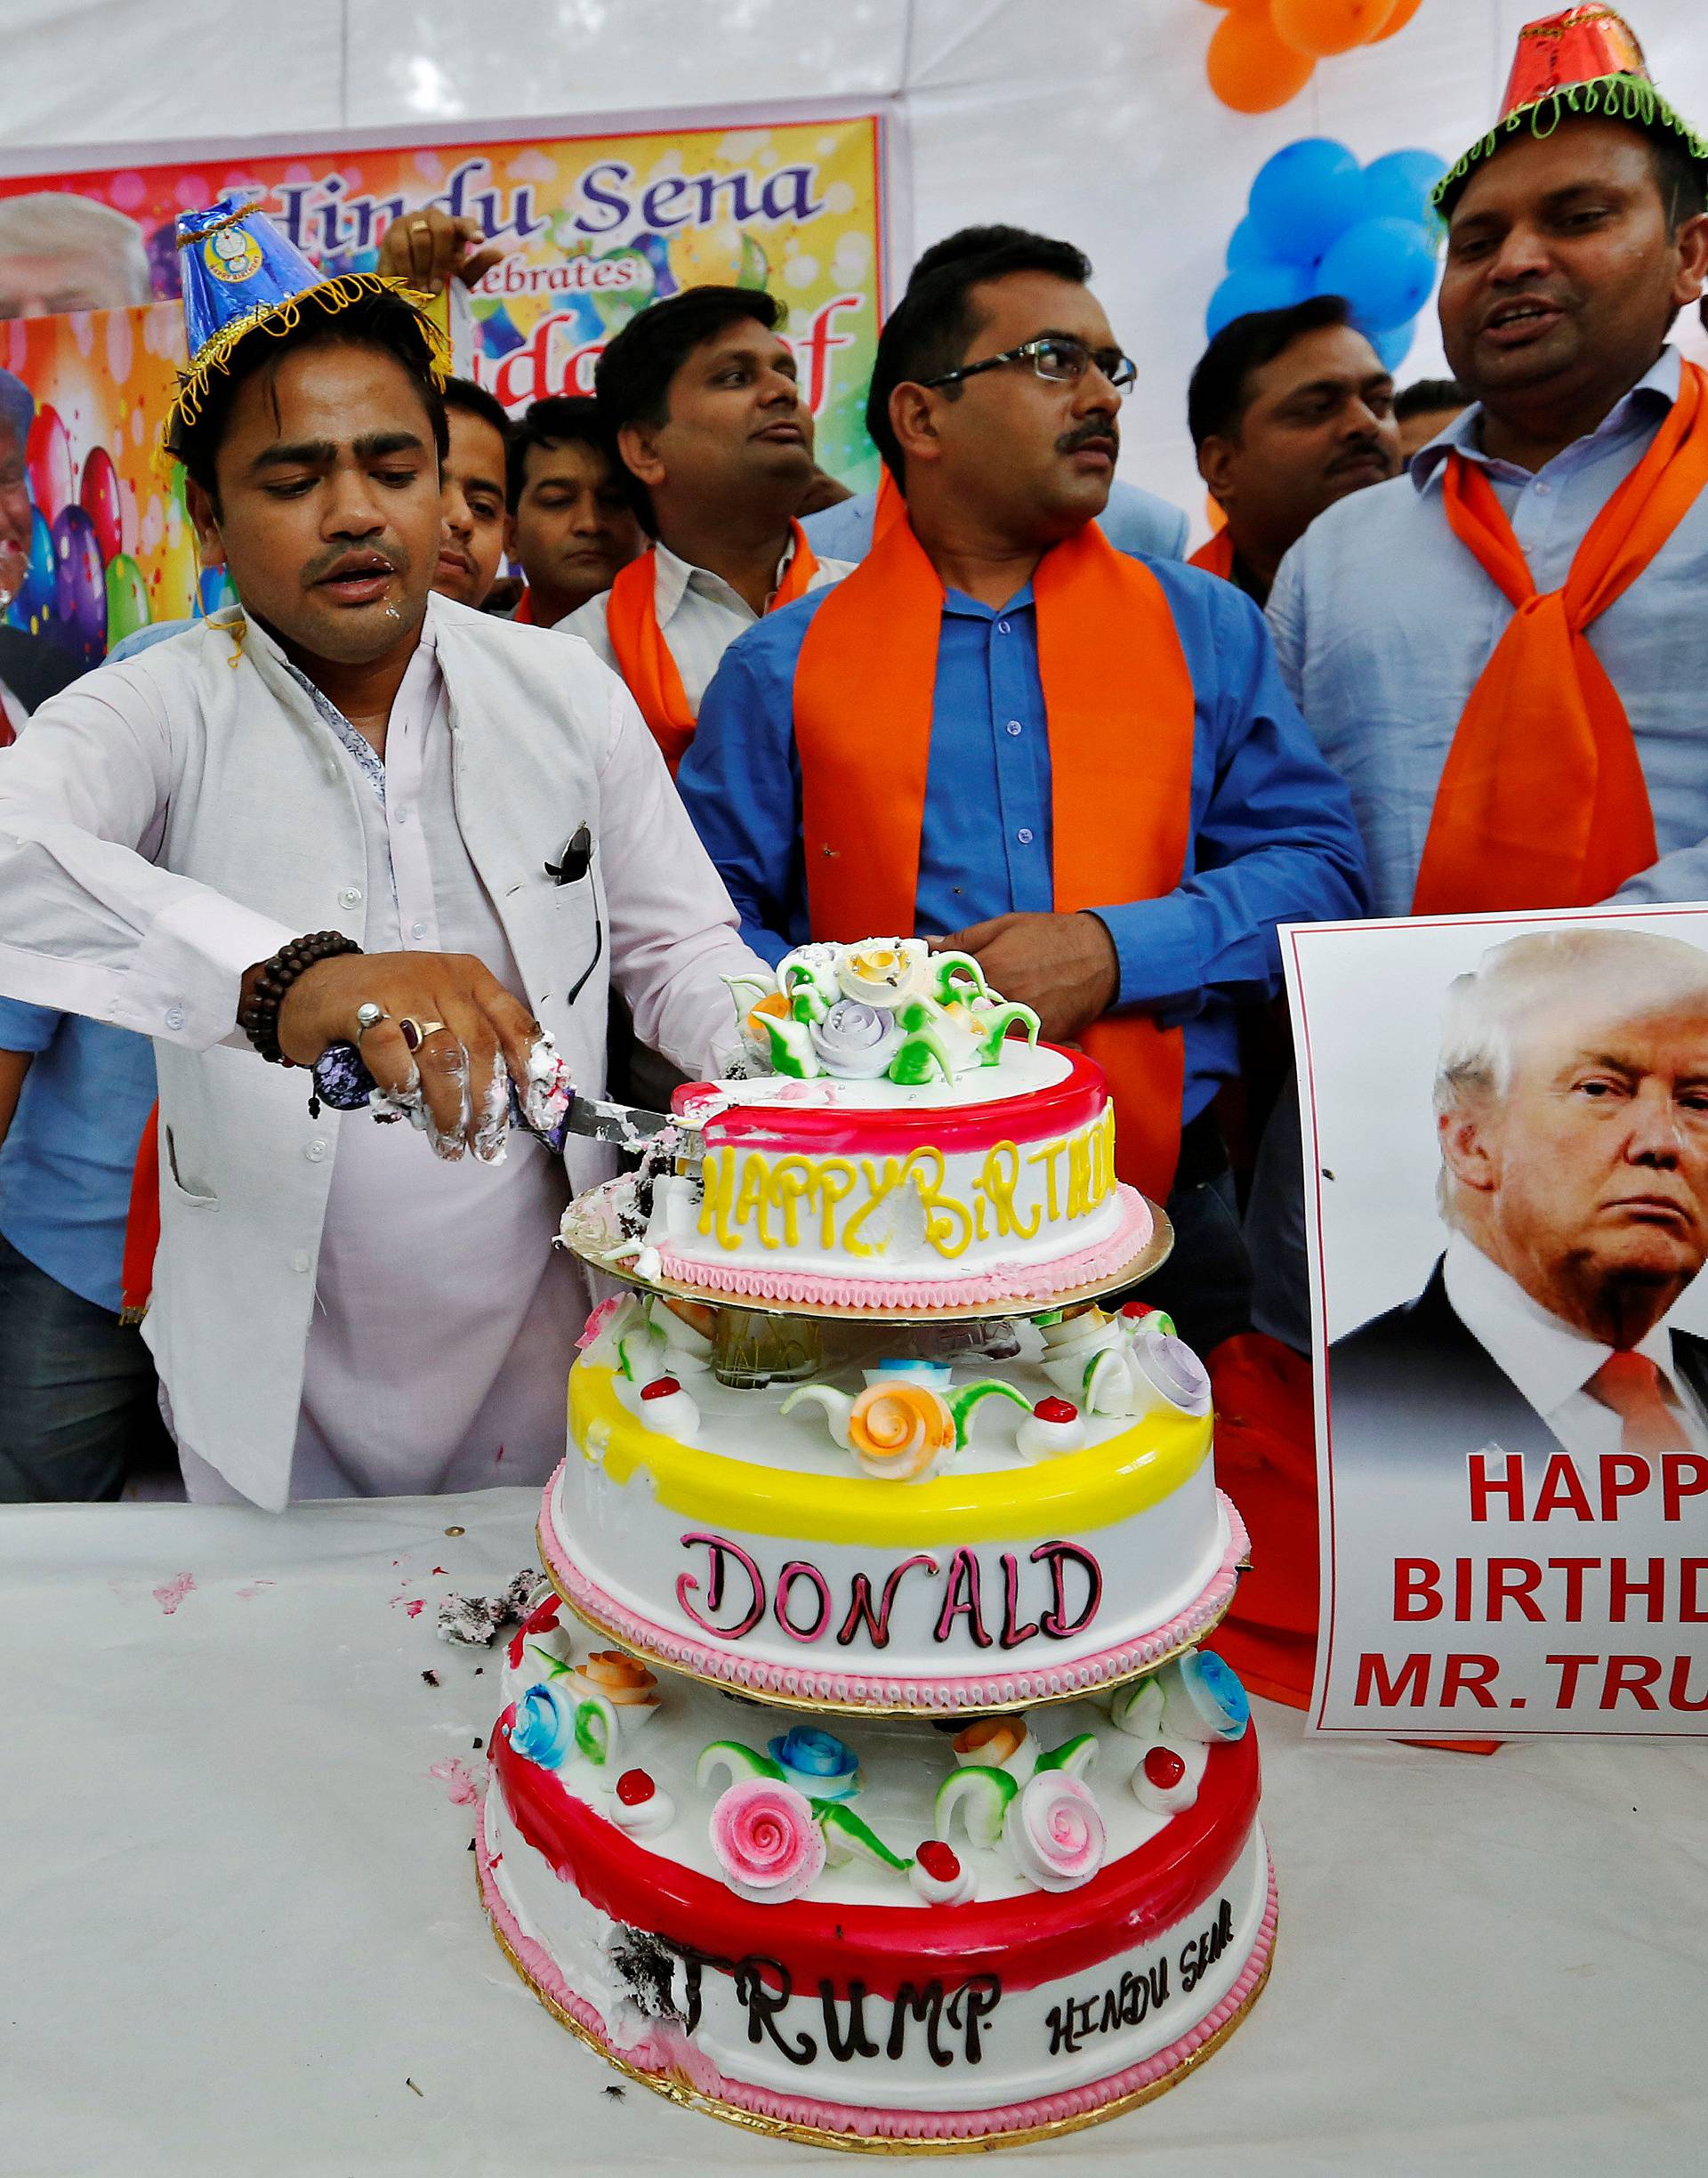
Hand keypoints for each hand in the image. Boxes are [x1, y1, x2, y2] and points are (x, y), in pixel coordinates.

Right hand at [264, 950, 536, 1161]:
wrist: (306, 987)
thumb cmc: (377, 1007)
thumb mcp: (434, 1013)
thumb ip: (464, 1046)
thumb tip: (497, 1105)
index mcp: (468, 978)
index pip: (514, 1025)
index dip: (529, 1072)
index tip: (535, 1112)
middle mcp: (442, 979)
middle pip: (481, 1049)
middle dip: (488, 1106)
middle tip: (486, 1144)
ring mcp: (403, 989)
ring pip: (443, 1058)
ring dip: (449, 1110)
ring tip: (450, 1142)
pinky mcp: (362, 1006)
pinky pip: (393, 1055)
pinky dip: (403, 1087)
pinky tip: (405, 1106)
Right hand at [378, 208, 506, 295]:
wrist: (406, 289)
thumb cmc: (437, 282)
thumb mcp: (460, 280)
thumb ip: (478, 267)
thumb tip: (500, 254)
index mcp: (455, 229)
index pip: (466, 223)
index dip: (472, 229)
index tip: (479, 241)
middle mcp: (434, 218)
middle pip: (443, 228)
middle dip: (440, 261)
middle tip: (436, 288)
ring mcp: (413, 220)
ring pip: (421, 238)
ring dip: (423, 268)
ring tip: (422, 290)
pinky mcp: (393, 229)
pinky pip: (402, 247)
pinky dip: (407, 268)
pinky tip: (408, 281)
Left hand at [928, 912, 1118, 1043]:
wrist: (1101, 954)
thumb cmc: (1052, 936)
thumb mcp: (1005, 926)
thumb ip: (964, 939)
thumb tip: (928, 943)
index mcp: (988, 969)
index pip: (943, 989)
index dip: (932, 993)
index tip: (926, 997)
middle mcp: (1002, 998)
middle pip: (960, 1017)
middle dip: (950, 1016)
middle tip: (945, 1014)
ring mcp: (1022, 1019)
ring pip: (984, 1036)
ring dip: (975, 1032)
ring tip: (974, 1025)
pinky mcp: (1041, 1036)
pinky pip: (1015, 1047)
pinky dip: (1007, 1043)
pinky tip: (1003, 1034)